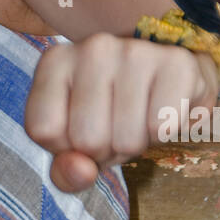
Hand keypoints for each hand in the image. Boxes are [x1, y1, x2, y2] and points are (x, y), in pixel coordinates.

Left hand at [24, 32, 219, 192]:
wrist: (173, 86)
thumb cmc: (112, 117)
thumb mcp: (75, 146)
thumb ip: (65, 171)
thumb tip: (82, 172)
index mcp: (55, 61)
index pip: (44, 130)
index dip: (66, 149)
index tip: (81, 131)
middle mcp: (92, 48)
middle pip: (86, 139)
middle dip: (105, 151)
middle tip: (117, 129)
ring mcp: (135, 50)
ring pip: (126, 140)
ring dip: (136, 145)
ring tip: (139, 120)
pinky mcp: (176, 63)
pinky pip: (162, 129)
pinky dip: (165, 135)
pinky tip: (163, 111)